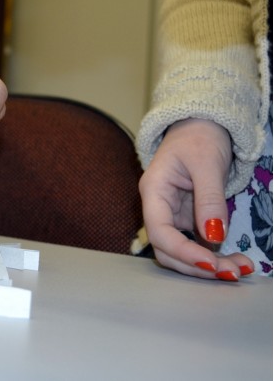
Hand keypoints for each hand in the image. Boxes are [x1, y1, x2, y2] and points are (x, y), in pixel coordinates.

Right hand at [138, 118, 253, 279]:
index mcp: (154, 192)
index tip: (211, 263)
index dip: (182, 251)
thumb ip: (210, 200)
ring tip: (240, 267)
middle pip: (167, 249)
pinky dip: (214, 254)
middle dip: (197, 265)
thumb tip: (214, 237)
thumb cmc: (199, 135)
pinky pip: (197, 243)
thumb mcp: (207, 163)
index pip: (159, 232)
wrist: (202, 123)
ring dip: (207, 264)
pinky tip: (234, 259)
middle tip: (233, 271)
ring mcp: (173, 214)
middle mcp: (159, 207)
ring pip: (181, 251)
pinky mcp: (188, 217)